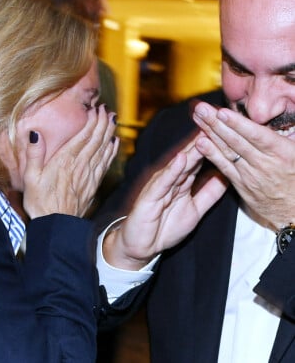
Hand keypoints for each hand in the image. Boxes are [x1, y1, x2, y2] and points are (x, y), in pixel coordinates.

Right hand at [21, 107, 118, 218]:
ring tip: (113, 120)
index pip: (84, 136)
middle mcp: (80, 165)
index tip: (97, 108)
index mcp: (65, 160)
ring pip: (103, 149)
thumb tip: (34, 133)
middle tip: (107, 109)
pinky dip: (111, 151)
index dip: (92, 121)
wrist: (56, 226)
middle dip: (103, 122)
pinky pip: (105, 163)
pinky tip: (114, 143)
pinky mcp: (93, 185)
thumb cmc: (40, 202)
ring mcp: (89, 175)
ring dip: (109, 133)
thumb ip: (34, 153)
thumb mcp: (30, 177)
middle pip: (96, 139)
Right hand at [103, 140, 226, 269]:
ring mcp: (160, 185)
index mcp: (182, 181)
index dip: (211, 145)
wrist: (141, 246)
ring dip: (190, 149)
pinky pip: (164, 181)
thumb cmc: (164, 227)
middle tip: (214, 121)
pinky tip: (181, 158)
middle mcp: (171, 178)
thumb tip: (226, 176)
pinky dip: (173, 169)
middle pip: (189, 156)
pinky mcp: (151, 195)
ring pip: (178, 165)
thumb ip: (209, 194)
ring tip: (202, 134)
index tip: (225, 130)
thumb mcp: (195, 210)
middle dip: (201, 140)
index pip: (199, 159)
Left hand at [193, 101, 294, 229]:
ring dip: (210, 132)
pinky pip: (224, 167)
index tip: (221, 112)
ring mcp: (251, 175)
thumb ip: (290, 137)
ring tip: (197, 117)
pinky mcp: (241, 184)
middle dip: (216, 122)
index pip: (256, 136)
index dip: (238, 124)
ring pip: (227, 151)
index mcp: (282, 153)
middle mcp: (265, 163)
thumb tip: (286, 120)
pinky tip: (199, 143)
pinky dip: (211, 154)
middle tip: (200, 108)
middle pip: (236, 140)